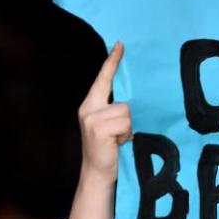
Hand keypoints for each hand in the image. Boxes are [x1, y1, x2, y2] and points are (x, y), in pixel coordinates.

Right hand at [77, 42, 130, 185]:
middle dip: (126, 120)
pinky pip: (125, 123)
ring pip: (126, 112)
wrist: (97, 174)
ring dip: (127, 129)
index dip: (112, 62)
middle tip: (118, 137)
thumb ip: (114, 110)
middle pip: (123, 102)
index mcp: (90, 105)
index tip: (120, 45)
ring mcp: (92, 117)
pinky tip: (117, 144)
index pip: (103, 79)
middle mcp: (88, 108)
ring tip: (117, 141)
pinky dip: (125, 135)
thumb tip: (130, 102)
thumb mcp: (109, 126)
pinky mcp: (98, 127)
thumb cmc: (107, 151)